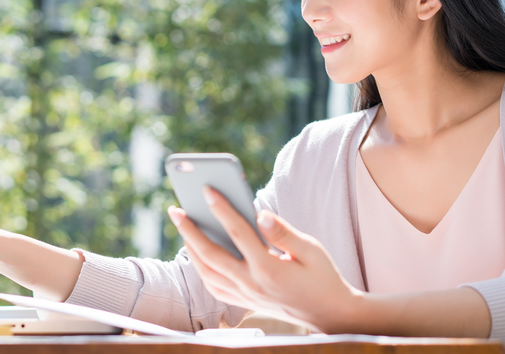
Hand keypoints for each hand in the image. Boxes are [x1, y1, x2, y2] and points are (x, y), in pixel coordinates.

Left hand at [168, 187, 361, 332]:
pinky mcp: (245, 302)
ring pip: (207, 273)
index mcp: (269, 269)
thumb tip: (261, 214)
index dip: (221, 208)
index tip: (206, 189)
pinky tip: (198, 252)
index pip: (238, 233)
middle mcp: (252, 284)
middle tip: (175, 209)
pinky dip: (201, 269)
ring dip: (191, 249)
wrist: (329, 314)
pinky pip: (214, 286)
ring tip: (183, 226)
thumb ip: (284, 233)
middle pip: (211, 255)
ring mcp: (246, 296)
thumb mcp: (311, 250)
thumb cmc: (322, 277)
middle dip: (190, 230)